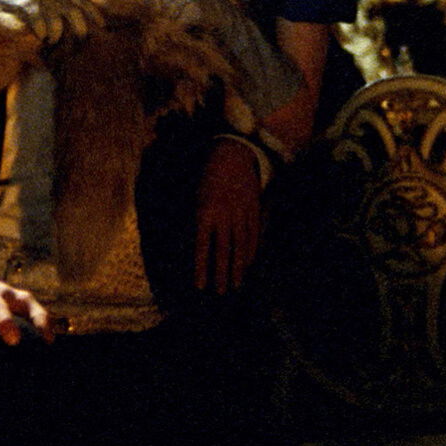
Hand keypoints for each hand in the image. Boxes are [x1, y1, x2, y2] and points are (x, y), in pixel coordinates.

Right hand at [0, 0, 102, 44]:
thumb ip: (72, 2)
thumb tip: (88, 20)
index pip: (86, 3)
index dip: (96, 15)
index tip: (104, 26)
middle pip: (75, 15)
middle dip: (79, 31)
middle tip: (78, 42)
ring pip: (56, 21)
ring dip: (56, 34)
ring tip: (52, 41)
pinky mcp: (27, 2)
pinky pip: (36, 19)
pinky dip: (40, 29)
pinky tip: (40, 36)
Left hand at [194, 139, 263, 292]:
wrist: (235, 153)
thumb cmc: (208, 175)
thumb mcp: (195, 195)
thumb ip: (195, 220)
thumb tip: (191, 245)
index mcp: (205, 211)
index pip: (203, 246)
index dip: (201, 267)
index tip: (200, 285)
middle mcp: (224, 215)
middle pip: (224, 250)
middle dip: (222, 273)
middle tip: (221, 292)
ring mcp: (242, 213)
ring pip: (240, 245)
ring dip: (238, 266)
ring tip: (237, 283)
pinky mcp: (254, 209)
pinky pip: (253, 234)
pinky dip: (252, 250)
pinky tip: (249, 263)